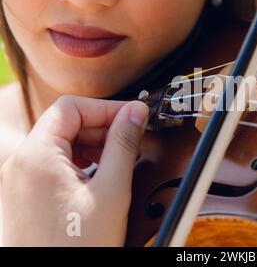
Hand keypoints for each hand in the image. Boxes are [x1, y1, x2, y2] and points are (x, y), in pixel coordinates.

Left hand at [0, 95, 148, 245]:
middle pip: (64, 123)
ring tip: (117, 158)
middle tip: (131, 138)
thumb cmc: (78, 248)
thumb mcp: (112, 191)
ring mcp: (20, 180)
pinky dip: (79, 161)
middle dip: (101, 126)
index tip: (133, 117)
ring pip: (59, 142)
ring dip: (92, 143)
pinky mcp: (25, 194)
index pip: (71, 108)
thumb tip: (135, 113)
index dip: (106, 108)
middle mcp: (21, 165)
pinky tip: (99, 174)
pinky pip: (53, 163)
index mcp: (36, 157)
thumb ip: (123, 144)